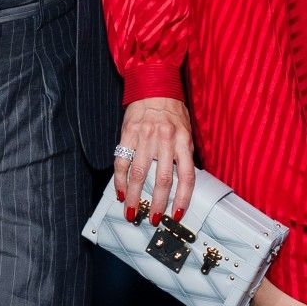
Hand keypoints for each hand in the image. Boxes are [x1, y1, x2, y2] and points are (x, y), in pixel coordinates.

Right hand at [115, 98, 195, 224]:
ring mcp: (145, 136)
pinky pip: (122, 161)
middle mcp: (166, 139)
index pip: (186, 176)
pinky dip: (120, 180)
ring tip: (132, 211)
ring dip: (134, 196)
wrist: (154, 86)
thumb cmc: (172, 111)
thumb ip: (184, 154)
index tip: (177, 215)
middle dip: (157, 203)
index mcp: (184, 140)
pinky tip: (120, 192)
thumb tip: (182, 183)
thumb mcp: (186, 131)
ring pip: (139, 173)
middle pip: (162, 179)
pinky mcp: (128, 133)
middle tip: (153, 219)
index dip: (183, 198)